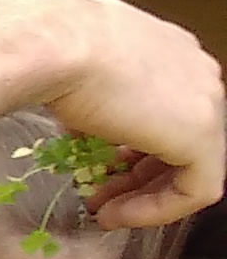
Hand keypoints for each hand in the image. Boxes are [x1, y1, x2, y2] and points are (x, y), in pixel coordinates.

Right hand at [4, 0, 226, 228]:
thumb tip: (79, 116)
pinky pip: (194, 189)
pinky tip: (119, 215)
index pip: (166, 110)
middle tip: (104, 196)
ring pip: (192, 165)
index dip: (134, 148)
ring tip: (108, 211)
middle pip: (180, 138)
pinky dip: (156, 210)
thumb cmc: (53, 45)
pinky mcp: (203, 137)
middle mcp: (198, 72)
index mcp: (171, 49)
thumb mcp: (77, 68)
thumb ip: (94, 93)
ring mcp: (206, 102)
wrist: (54, 42)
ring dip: (147, 196)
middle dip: (140, 175)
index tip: (100, 168)